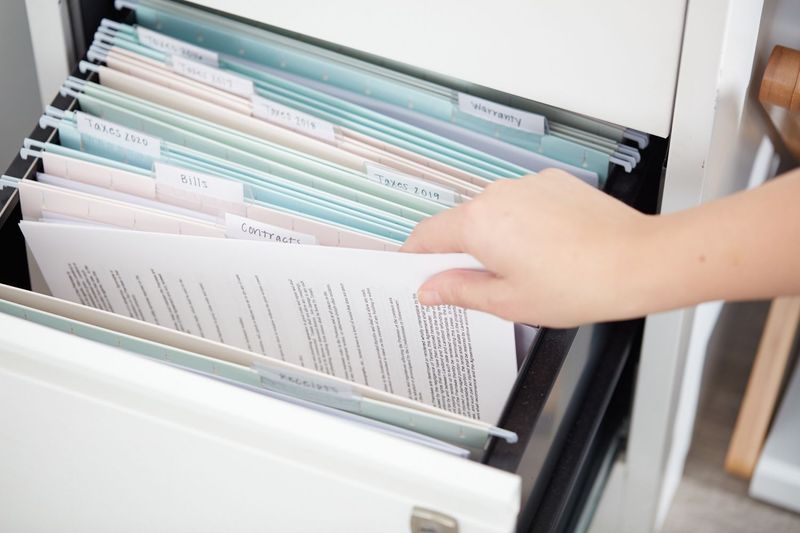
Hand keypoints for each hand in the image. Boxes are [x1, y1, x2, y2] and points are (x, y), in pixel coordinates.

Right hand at [401, 169, 654, 326]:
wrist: (637, 261)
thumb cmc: (580, 283)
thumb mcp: (508, 301)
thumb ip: (460, 292)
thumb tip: (431, 290)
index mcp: (479, 223)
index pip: (426, 236)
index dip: (416, 258)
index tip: (416, 272)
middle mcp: (498, 194)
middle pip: (460, 223)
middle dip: (461, 253)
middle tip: (478, 286)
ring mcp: (527, 185)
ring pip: (492, 213)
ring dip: (493, 238)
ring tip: (524, 271)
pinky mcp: (552, 183)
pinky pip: (521, 203)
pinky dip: (522, 224)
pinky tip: (544, 250)